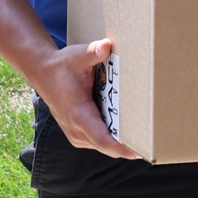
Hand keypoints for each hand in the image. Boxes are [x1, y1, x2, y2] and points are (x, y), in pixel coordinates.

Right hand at [31, 38, 138, 159]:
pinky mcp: (78, 133)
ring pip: (103, 144)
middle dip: (128, 145)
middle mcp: (76, 129)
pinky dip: (113, 136)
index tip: (140, 151)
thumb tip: (106, 45)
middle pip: (106, 145)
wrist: (43, 73)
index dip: (121, 148)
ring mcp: (76, 134)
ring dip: (121, 141)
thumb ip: (92, 52)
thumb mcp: (76, 55)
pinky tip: (129, 127)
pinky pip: (99, 140)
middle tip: (154, 141)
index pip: (102, 139)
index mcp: (78, 114)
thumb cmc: (61, 66)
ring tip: (146, 135)